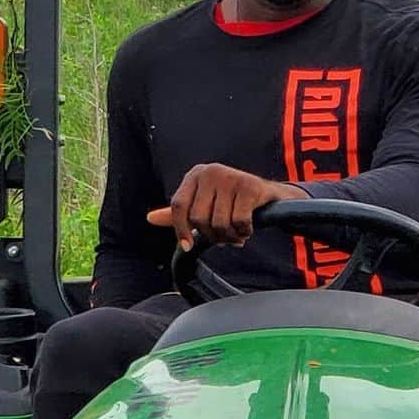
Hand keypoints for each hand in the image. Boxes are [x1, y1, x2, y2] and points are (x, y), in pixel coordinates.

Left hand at [147, 163, 305, 251]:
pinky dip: (244, 231)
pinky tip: (248, 227)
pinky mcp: (249, 185)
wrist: (268, 196)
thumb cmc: (230, 202)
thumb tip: (150, 218)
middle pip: (198, 218)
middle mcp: (210, 171)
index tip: (189, 246)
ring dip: (229, 236)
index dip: (181, 230)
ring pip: (219, 223)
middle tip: (224, 237)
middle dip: (212, 235)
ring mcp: (230, 176)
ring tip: (237, 232)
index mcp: (195, 175)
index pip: (178, 206)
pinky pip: (238, 221)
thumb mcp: (203, 204)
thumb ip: (180, 212)